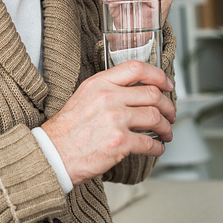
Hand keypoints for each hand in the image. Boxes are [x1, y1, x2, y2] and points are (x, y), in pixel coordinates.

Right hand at [41, 61, 174, 186]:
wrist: (52, 154)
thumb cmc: (66, 130)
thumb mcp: (83, 97)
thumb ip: (107, 90)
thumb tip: (136, 93)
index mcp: (99, 83)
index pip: (137, 68)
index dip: (158, 76)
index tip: (167, 85)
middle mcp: (108, 98)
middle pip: (152, 95)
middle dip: (168, 106)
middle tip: (170, 114)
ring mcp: (114, 120)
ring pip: (155, 118)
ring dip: (166, 127)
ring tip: (166, 133)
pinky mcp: (119, 142)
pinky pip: (149, 143)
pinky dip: (158, 147)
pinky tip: (156, 148)